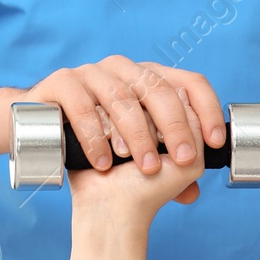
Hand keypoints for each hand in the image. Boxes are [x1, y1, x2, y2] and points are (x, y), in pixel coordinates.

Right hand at [11, 55, 224, 175]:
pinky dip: (95, 137)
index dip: (208, 109)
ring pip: (122, 97)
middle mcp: (126, 70)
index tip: (215, 141)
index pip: (191, 82)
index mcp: (153, 82)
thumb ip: (170, 171)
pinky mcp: (61, 82)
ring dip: (136, 135)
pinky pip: (82, 105)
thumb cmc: (102, 156)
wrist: (45, 149)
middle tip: (180, 161)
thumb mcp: (144, 163)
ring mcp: (92, 73)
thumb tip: (195, 189)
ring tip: (141, 166)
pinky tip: (104, 163)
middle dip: (174, 127)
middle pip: (159, 88)